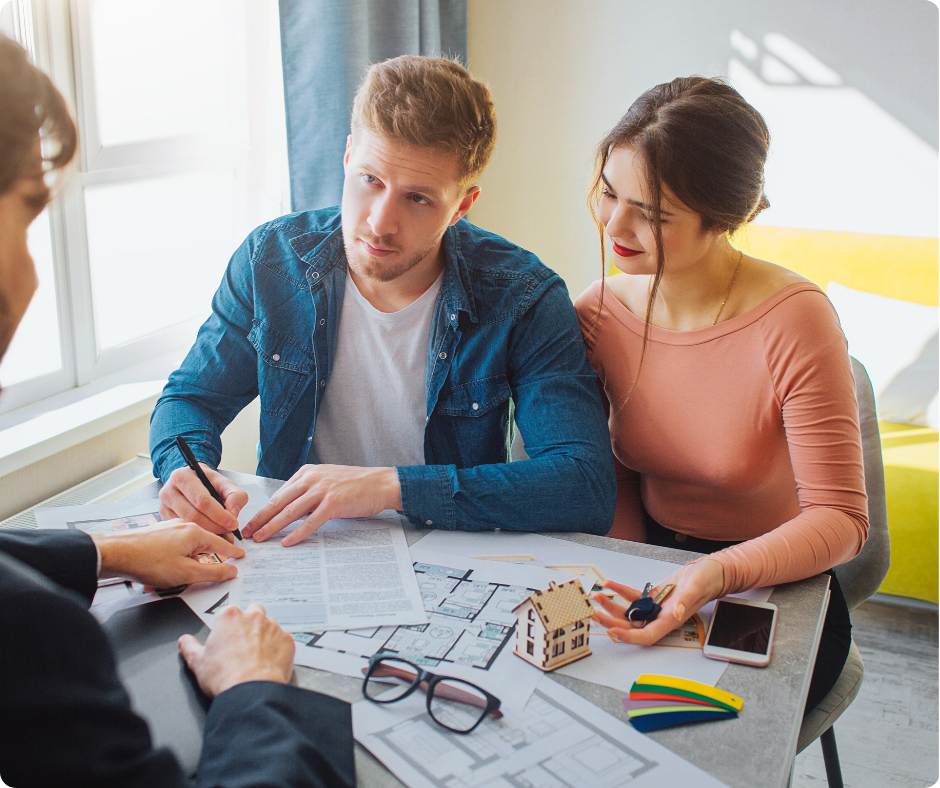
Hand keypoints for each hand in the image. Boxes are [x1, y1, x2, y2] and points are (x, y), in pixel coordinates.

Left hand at [92, 521, 244, 587]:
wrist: (115, 554)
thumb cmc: (148, 561)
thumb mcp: (186, 573)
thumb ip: (212, 573)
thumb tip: (231, 571)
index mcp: (195, 533)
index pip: (222, 543)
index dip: (233, 552)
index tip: (241, 556)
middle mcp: (184, 526)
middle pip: (204, 545)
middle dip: (206, 561)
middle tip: (211, 572)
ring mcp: (169, 529)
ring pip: (187, 548)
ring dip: (186, 564)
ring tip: (176, 579)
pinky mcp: (157, 535)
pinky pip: (174, 549)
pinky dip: (174, 561)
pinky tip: (164, 573)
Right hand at [159, 464, 248, 537]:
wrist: (193, 481)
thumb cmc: (208, 482)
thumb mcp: (225, 483)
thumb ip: (235, 495)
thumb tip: (233, 512)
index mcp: (183, 477)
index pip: (202, 500)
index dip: (220, 515)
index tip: (233, 523)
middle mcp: (169, 491)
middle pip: (193, 515)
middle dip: (214, 526)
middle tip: (228, 531)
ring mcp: (164, 506)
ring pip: (187, 525)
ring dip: (207, 533)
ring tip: (221, 534)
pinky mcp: (164, 518)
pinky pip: (182, 531)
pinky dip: (197, 535)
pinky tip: (209, 534)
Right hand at [178, 604, 294, 696]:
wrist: (250, 692)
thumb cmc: (225, 676)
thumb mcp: (197, 662)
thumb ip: (190, 647)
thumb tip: (184, 641)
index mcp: (230, 616)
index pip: (229, 613)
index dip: (228, 627)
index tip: (227, 639)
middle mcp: (253, 616)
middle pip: (253, 611)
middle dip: (249, 623)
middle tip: (243, 644)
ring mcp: (273, 627)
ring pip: (270, 625)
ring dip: (265, 635)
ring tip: (256, 655)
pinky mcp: (287, 640)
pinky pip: (283, 640)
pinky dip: (278, 648)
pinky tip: (269, 662)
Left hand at [243, 464, 401, 546]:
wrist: (380, 483)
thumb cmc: (356, 484)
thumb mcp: (327, 480)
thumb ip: (308, 492)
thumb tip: (291, 510)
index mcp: (307, 473)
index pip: (278, 494)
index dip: (263, 510)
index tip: (252, 522)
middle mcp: (311, 479)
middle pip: (279, 502)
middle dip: (260, 519)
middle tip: (246, 532)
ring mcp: (322, 490)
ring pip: (290, 512)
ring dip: (272, 527)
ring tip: (260, 538)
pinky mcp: (333, 503)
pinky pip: (310, 522)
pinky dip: (297, 533)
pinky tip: (287, 542)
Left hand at [592, 558, 724, 645]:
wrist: (710, 571)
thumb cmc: (707, 579)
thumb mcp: (697, 586)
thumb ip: (686, 600)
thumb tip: (676, 614)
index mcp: (671, 620)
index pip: (647, 635)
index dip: (629, 637)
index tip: (613, 632)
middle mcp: (661, 617)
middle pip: (632, 627)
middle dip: (612, 622)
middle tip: (594, 614)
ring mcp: (656, 608)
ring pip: (629, 613)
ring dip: (612, 607)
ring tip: (598, 597)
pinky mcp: (654, 598)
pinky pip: (633, 598)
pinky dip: (620, 592)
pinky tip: (610, 584)